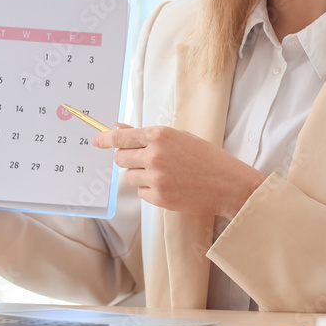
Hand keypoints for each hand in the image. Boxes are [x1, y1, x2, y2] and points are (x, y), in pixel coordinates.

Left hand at [93, 124, 265, 218]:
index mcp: (160, 135)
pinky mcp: (158, 197)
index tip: (97, 141)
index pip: (121, 137)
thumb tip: (118, 128)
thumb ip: (147, 134)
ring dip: (139, 175)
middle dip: (127, 159)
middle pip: (120, 158)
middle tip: (143, 160)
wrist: (228, 184)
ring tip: (163, 174)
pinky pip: (141, 192)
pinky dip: (149, 189)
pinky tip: (169, 185)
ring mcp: (155, 178)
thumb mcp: (179, 137)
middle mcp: (154, 155)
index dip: (106, 140)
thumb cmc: (207, 157)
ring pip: (129, 176)